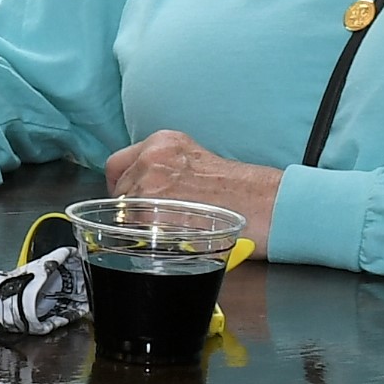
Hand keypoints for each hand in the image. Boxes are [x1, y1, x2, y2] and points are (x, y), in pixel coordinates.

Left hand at [100, 129, 281, 244]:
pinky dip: (144, 240)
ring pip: (122, 212)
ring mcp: (150, 185)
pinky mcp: (152, 214)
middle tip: (153, 223)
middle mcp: (153, 159)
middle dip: (130, 208)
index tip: (129, 200)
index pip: (117, 163)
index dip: (123, 186)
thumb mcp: (198, 164)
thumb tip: (147, 192)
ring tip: (166, 233)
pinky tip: (168, 241)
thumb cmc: (242, 192)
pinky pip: (131, 231)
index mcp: (163, 143)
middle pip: (118, 190)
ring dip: (137, 225)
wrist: (266, 205)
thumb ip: (167, 172)